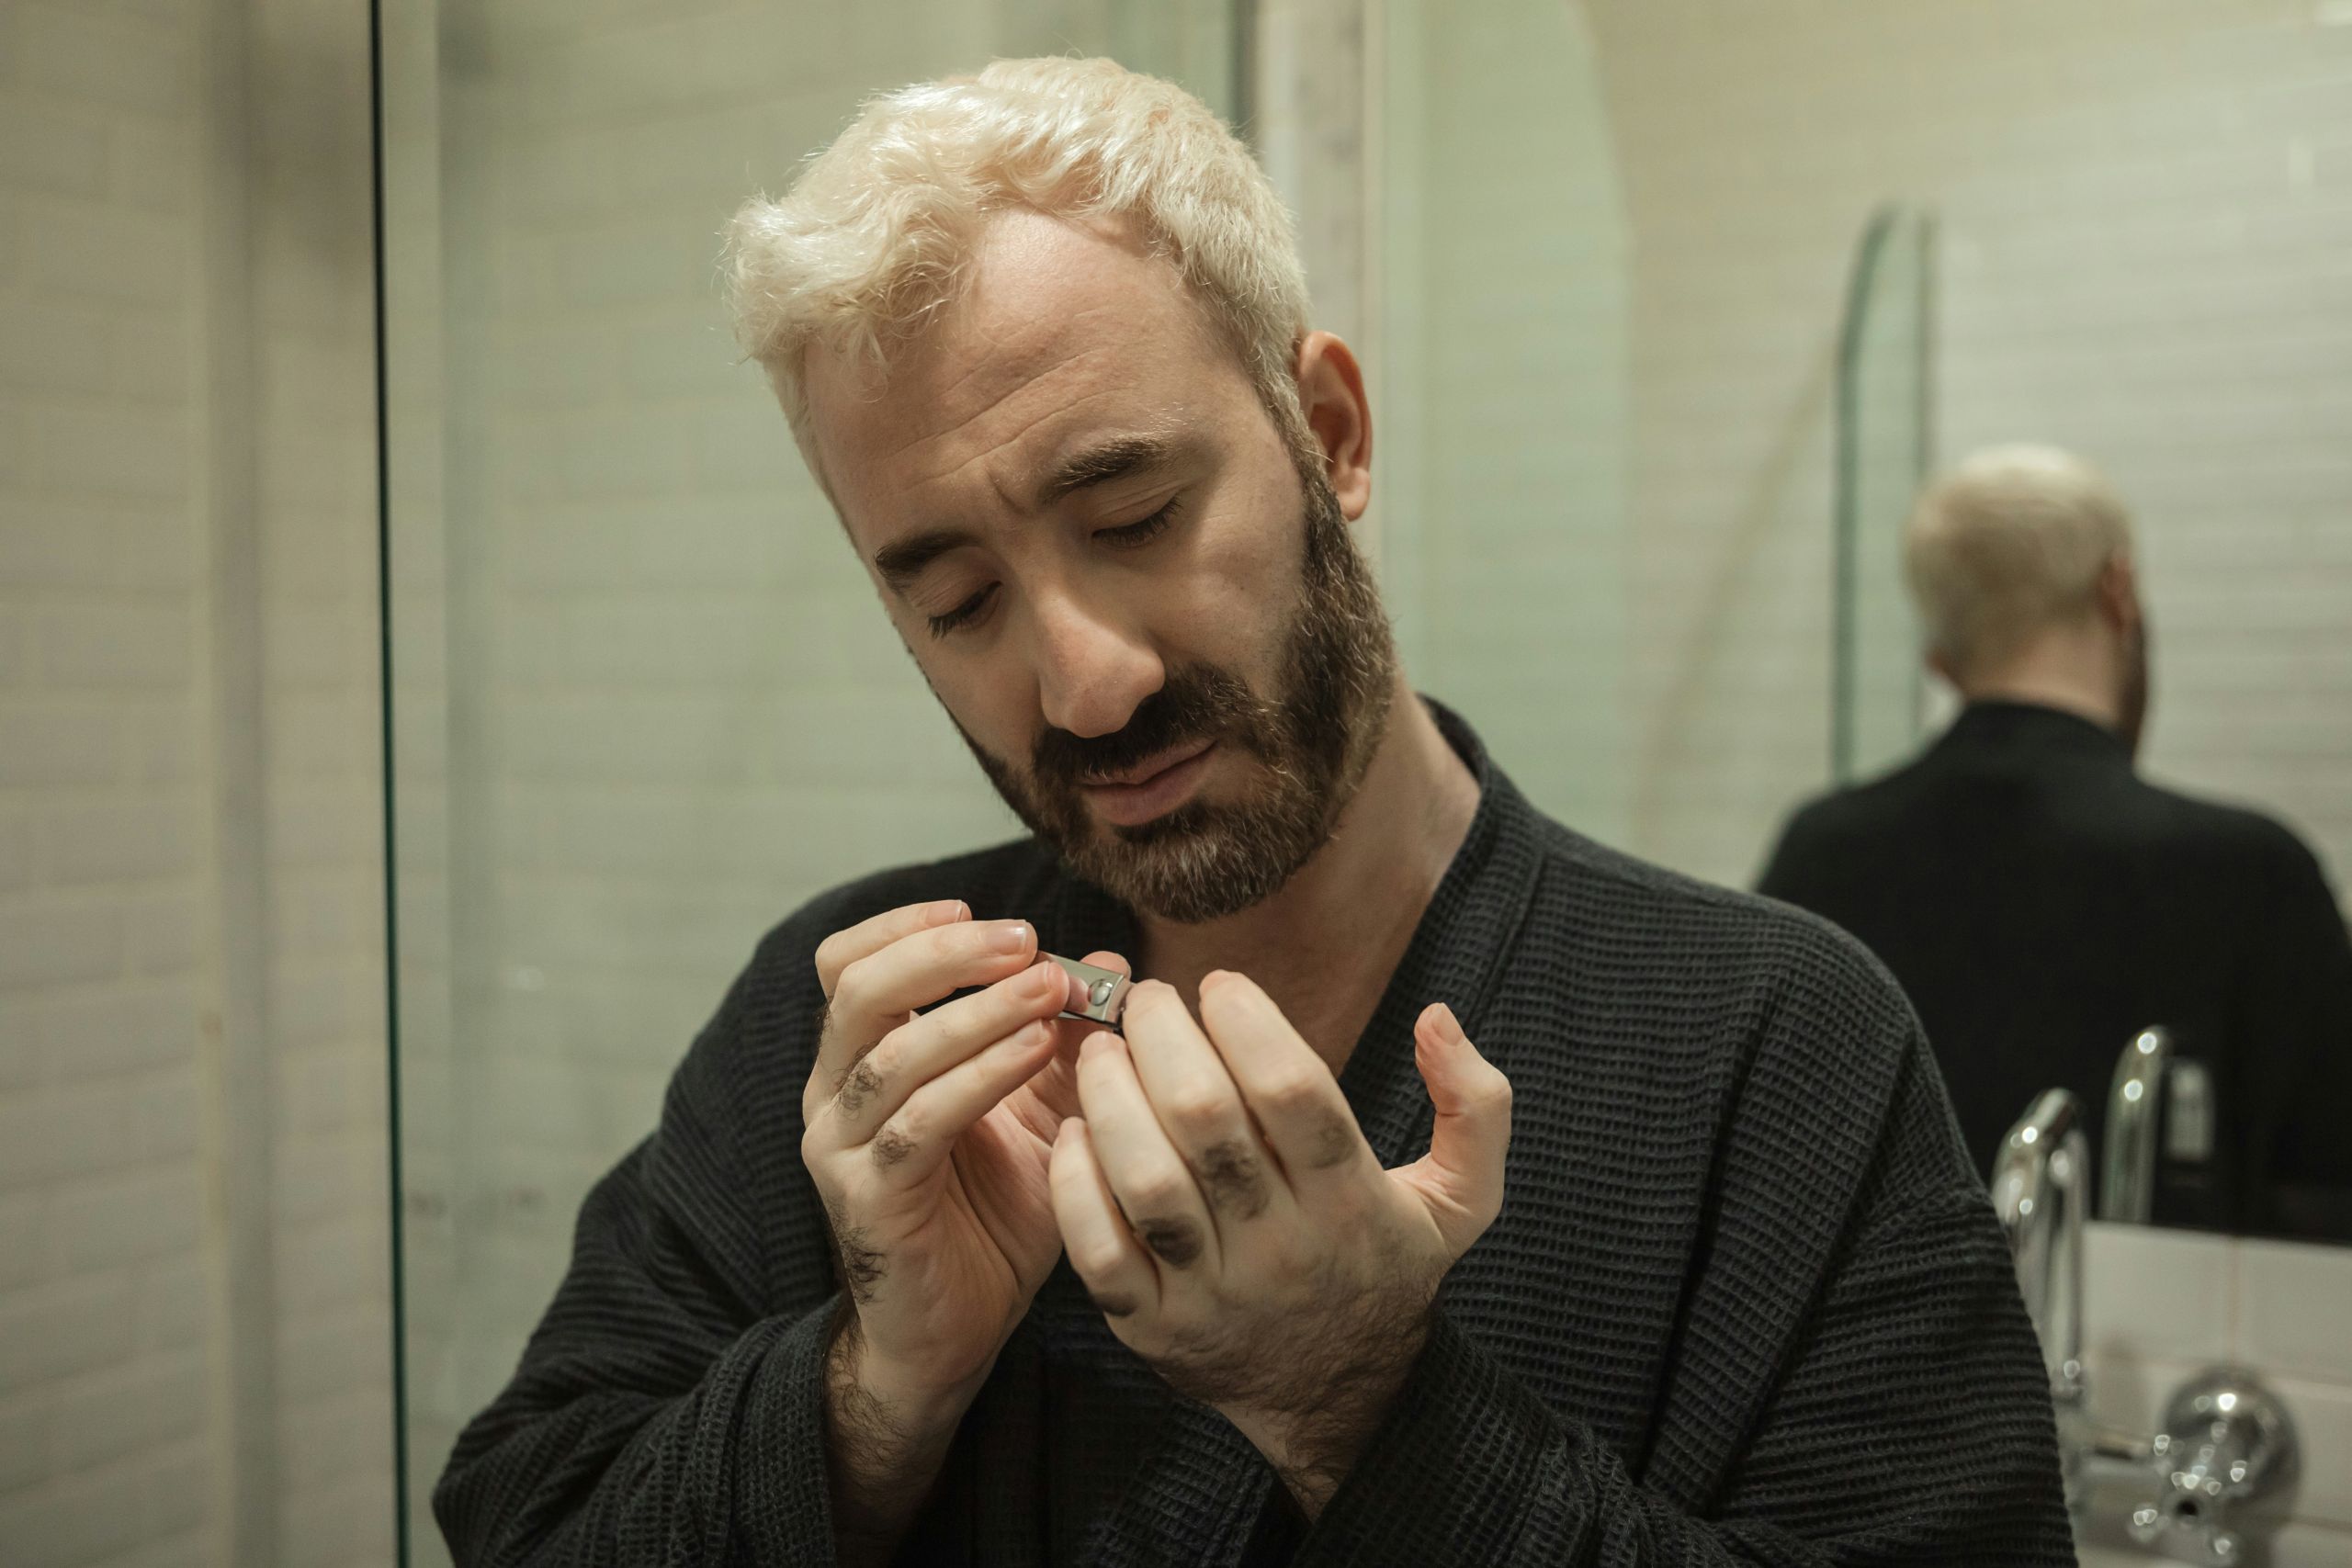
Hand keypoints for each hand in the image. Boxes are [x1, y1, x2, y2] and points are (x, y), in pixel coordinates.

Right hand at [800, 900, 1124, 1410]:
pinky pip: (918, 1123)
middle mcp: (835, 1095)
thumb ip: (1066, 1039)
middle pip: (858, 991)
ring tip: (1051, 992)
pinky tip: (1037, 1053)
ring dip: (977, 1012)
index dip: (907, 927)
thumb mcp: (1040, 1112)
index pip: (848, 964)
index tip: (988, 915)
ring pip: (891, 1054)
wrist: (960, 1332)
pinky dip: (981, 1076)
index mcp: (862, 1060)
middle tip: (1027, 943)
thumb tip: (1112, 964)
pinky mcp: (867, 1200)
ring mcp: (842, 1149)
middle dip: (946, 955)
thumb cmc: (996, 1215)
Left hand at [1048, 972, 1510, 1512]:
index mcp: (1352, 1202)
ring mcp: (1213, 1291)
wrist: (1341, 1400)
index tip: (1221, 985)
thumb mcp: (1464, 1198)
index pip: (1296, 1094)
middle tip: (1145, 999)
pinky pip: (1100, 1252)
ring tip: (1101, 1048)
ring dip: (1111, 1098)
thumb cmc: (1387, 1267)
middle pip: (1209, 1126)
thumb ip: (1477, 1105)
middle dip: (1164, 1040)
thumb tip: (1438, 1018)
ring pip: (1147, 1182)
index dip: (1250, 1024)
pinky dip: (1077, 1183)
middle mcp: (1282, 1247)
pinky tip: (1074, 1127)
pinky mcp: (1153, 1327)